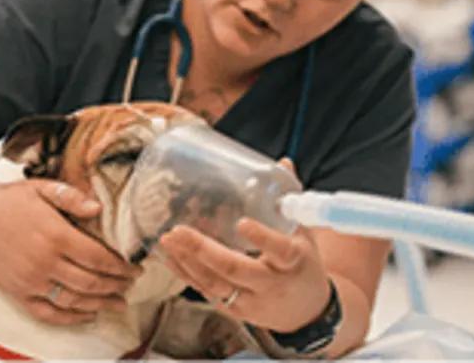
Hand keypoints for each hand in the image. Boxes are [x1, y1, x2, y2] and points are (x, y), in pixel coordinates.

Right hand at [0, 179, 142, 325]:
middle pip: (90, 282)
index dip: (121, 266)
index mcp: (55, 235)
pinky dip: (70, 318)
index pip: (98, 258)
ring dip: (100, 304)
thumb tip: (99, 208)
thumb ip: (72, 197)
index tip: (135, 268)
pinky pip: (48, 313)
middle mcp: (44, 261)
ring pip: (73, 300)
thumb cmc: (11, 199)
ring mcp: (30, 280)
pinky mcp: (18, 292)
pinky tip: (88, 315)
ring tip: (119, 303)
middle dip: (116, 286)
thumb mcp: (43, 188)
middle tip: (131, 285)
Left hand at [158, 159, 330, 332]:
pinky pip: (207, 292)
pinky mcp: (236, 310)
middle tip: (178, 230)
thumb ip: (288, 201)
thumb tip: (283, 162)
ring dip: (188, 261)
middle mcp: (271, 284)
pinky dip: (186, 274)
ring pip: (215, 284)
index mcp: (293, 261)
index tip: (242, 222)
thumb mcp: (302, 233)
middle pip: (234, 269)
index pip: (279, 250)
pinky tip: (170, 257)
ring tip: (167, 240)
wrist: (306, 310)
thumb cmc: (302, 263)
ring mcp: (252, 300)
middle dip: (203, 250)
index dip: (262, 238)